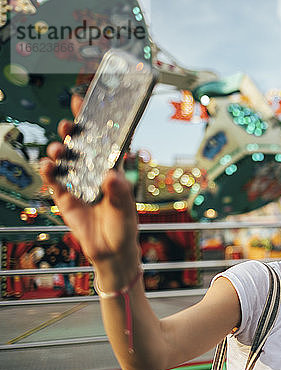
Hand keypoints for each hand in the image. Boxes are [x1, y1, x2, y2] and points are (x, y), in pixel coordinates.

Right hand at [39, 94, 139, 285]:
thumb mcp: (126, 210)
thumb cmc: (124, 227)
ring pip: (65, 159)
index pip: (104, 140)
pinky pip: (54, 180)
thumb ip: (120, 194)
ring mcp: (78, 182)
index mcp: (112, 168)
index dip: (95, 121)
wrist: (111, 252)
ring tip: (58, 151)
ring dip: (60, 151)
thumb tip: (111, 176)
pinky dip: (49, 172)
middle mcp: (94, 171)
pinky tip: (48, 166)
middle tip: (70, 125)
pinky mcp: (65, 197)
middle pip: (81, 145)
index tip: (86, 101)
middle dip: (73, 131)